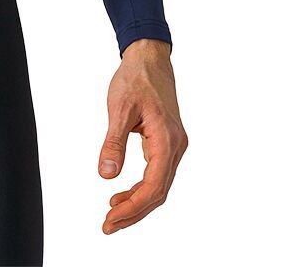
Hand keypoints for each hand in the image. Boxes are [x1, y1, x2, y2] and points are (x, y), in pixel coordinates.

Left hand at [97, 38, 186, 233]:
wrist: (149, 57)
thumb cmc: (136, 78)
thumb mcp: (119, 108)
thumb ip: (113, 143)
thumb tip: (105, 174)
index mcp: (166, 138)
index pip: (153, 186)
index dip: (133, 207)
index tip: (111, 218)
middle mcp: (176, 145)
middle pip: (158, 192)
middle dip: (134, 211)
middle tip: (108, 224)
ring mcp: (175, 144)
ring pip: (160, 185)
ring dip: (138, 202)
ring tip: (113, 212)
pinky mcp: (168, 142)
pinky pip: (158, 173)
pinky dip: (142, 187)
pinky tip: (124, 192)